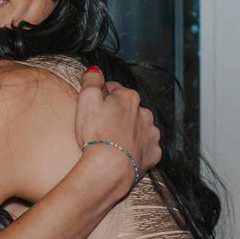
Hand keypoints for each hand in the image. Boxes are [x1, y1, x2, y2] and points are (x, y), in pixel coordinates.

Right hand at [76, 66, 161, 186]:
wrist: (109, 168)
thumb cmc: (96, 134)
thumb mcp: (86, 99)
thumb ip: (92, 80)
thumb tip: (95, 70)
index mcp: (129, 97)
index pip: (114, 90)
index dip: (102, 98)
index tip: (94, 109)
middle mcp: (145, 113)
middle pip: (129, 109)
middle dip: (118, 114)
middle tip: (101, 127)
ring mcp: (151, 134)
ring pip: (139, 127)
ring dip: (129, 131)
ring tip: (113, 142)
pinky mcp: (153, 153)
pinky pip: (145, 148)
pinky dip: (137, 150)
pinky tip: (124, 155)